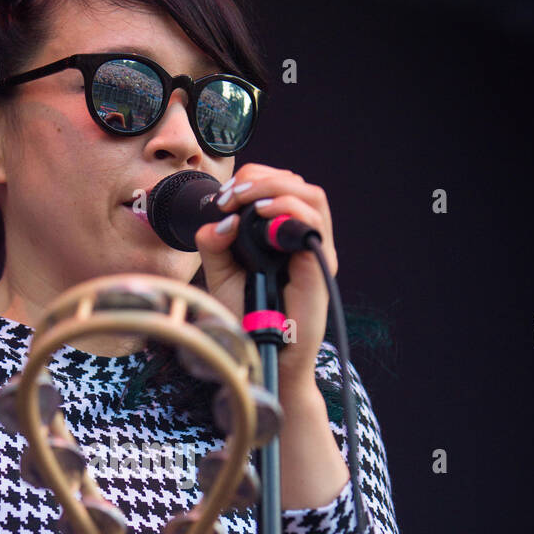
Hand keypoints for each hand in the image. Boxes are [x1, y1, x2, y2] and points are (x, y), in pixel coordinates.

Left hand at [193, 163, 337, 387]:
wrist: (263, 355)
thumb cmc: (246, 318)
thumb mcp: (221, 275)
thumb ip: (215, 246)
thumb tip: (221, 219)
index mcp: (280, 235)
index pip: (277, 187)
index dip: (252, 181)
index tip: (223, 198)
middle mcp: (300, 238)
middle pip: (295, 183)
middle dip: (260, 179)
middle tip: (230, 196)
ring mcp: (314, 251)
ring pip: (311, 196)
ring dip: (275, 187)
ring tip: (245, 199)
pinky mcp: (319, 265)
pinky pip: (313, 224)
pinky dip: (288, 209)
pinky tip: (263, 213)